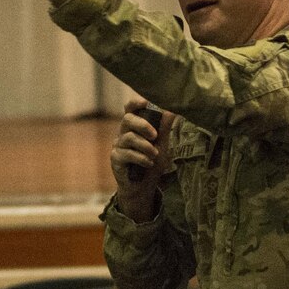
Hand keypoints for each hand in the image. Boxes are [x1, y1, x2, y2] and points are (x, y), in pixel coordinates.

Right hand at [111, 95, 169, 221]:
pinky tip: (148, 163)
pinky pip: (127, 154)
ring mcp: (118, 146)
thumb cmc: (152, 162)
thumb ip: (164, 128)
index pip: (130, 109)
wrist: (144, 186)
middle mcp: (123, 133)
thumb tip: (172, 110)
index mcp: (134, 126)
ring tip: (154, 155)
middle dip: (143, 125)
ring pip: (129, 137)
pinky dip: (141, 158)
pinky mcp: (116, 159)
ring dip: (145, 146)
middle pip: (127, 119)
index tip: (146, 102)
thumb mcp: (162, 144)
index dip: (136, 103)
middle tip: (155, 135)